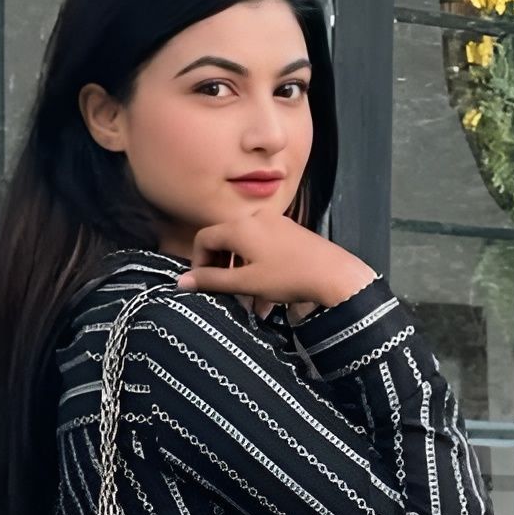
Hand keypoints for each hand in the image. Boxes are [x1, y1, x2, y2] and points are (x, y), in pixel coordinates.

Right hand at [172, 207, 377, 322]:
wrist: (333, 273)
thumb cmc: (287, 277)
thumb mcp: (246, 282)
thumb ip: (212, 281)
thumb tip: (181, 282)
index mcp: (240, 227)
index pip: (204, 238)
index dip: (198, 262)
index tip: (203, 284)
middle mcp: (254, 218)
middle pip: (224, 240)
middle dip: (220, 267)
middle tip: (223, 291)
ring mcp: (273, 223)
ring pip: (244, 245)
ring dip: (239, 270)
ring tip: (246, 297)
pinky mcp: (288, 231)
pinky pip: (262, 246)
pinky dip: (256, 266)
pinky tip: (266, 292)